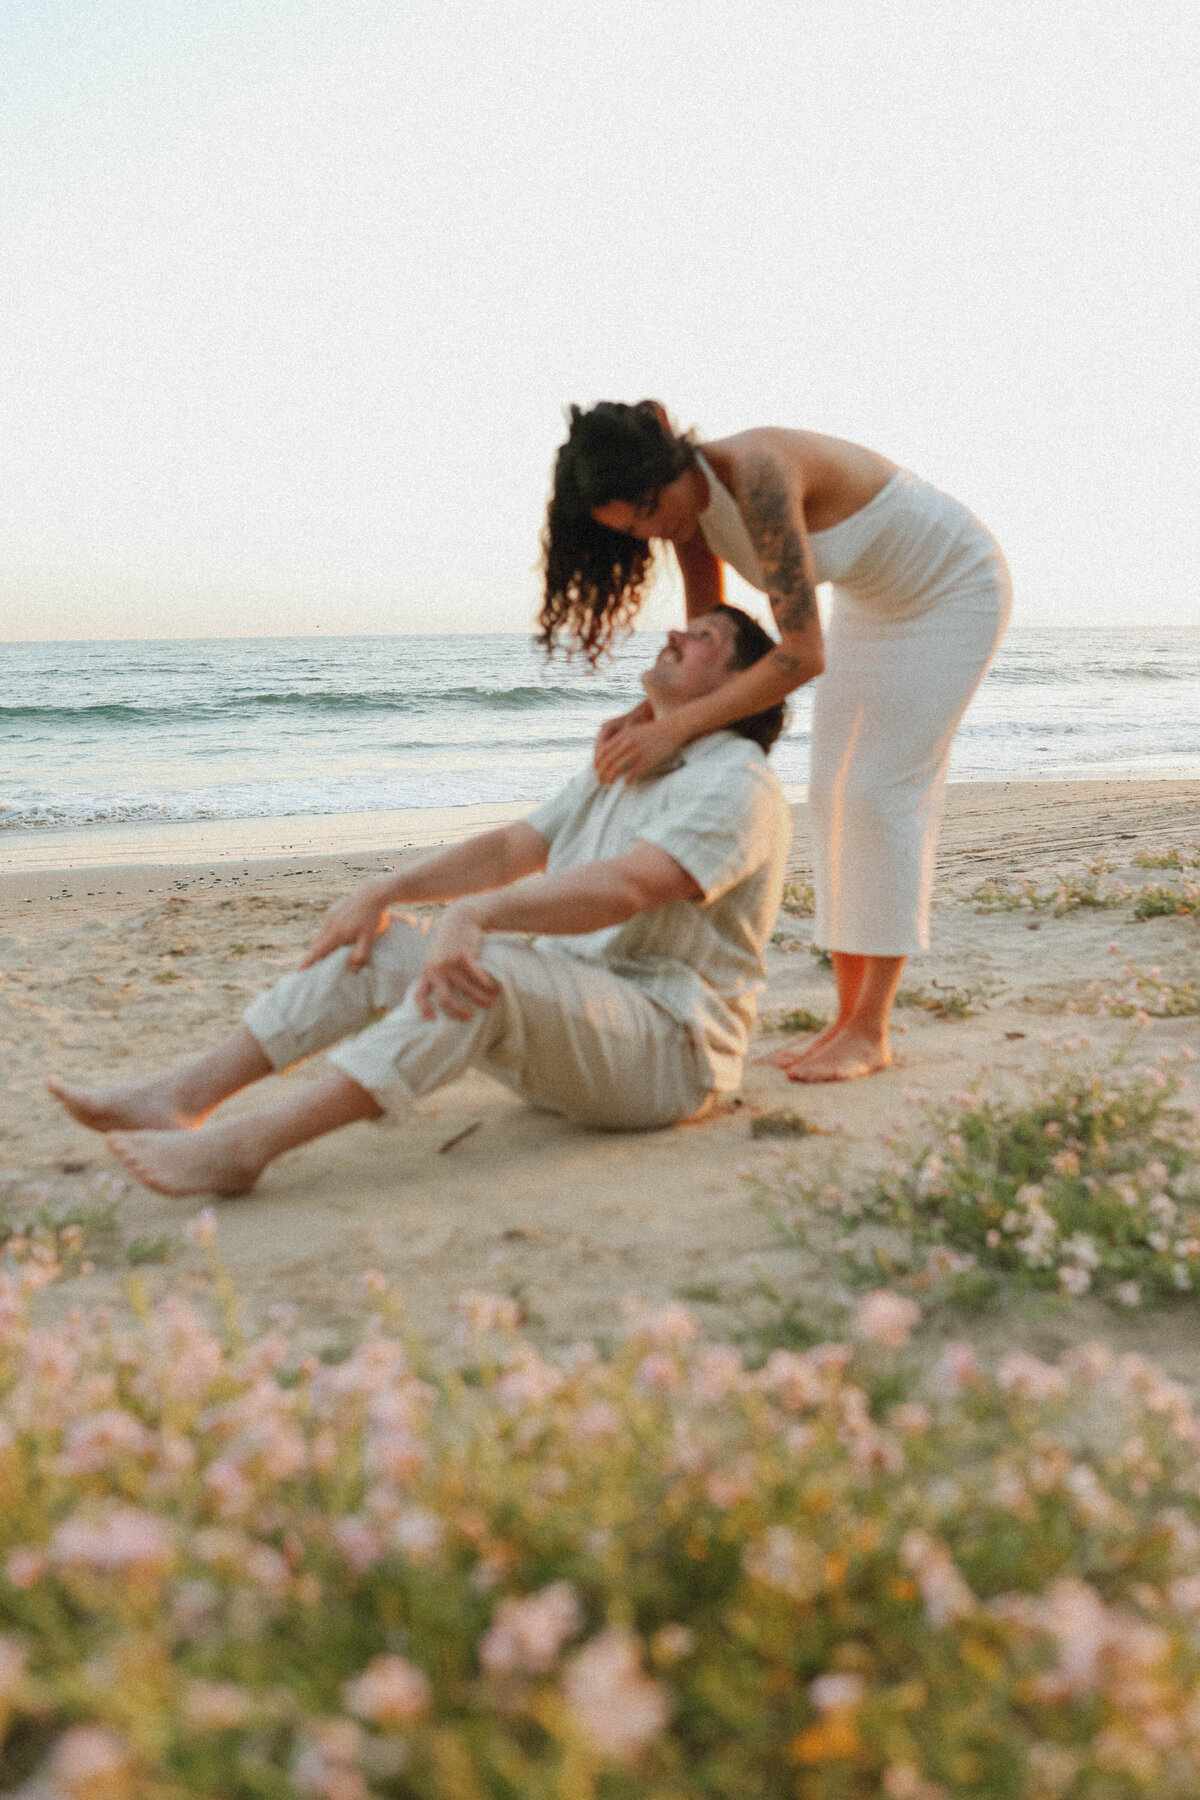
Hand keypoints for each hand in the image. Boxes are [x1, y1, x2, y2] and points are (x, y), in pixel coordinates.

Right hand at [300, 878, 391, 970]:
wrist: (371, 894)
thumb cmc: (371, 917)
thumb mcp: (369, 939)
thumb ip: (361, 955)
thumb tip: (353, 971)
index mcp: (335, 934)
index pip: (319, 951)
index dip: (309, 961)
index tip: (299, 970)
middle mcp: (329, 924)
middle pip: (317, 944)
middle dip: (317, 953)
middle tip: (320, 963)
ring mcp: (329, 915)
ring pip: (323, 934)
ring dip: (326, 942)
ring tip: (338, 947)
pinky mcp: (332, 910)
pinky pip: (328, 925)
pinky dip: (331, 932)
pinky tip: (346, 931)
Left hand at [413, 902, 498, 1020]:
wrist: (460, 918)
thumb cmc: (450, 943)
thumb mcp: (436, 957)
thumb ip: (435, 975)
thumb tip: (440, 1000)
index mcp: (427, 972)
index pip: (419, 995)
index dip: (424, 1010)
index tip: (434, 1021)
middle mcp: (435, 969)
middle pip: (445, 999)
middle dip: (459, 1011)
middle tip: (471, 1017)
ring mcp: (449, 962)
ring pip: (465, 989)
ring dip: (479, 998)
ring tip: (490, 1002)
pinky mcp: (464, 955)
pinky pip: (476, 976)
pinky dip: (486, 984)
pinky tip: (493, 988)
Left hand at [594, 711, 684, 784]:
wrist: (672, 728)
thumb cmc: (653, 730)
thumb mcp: (635, 730)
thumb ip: (622, 738)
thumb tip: (612, 750)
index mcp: (623, 735)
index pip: (604, 750)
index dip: (598, 762)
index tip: (595, 770)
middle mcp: (627, 743)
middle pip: (608, 760)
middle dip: (602, 772)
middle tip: (599, 781)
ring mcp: (637, 751)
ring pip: (617, 768)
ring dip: (611, 778)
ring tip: (609, 784)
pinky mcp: (647, 759)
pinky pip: (633, 773)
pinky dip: (628, 780)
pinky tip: (626, 784)